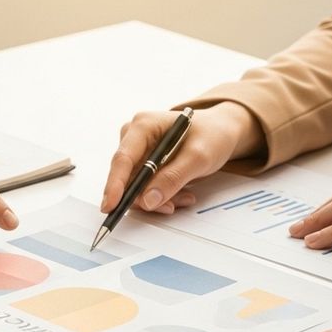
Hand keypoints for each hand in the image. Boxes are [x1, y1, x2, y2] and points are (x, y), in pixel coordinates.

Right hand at [101, 102, 265, 214]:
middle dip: (147, 196)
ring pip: (136, 187)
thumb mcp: (199, 156)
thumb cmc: (212, 135)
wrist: (220, 133)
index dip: (114, 184)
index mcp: (143, 125)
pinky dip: (162, 196)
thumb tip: (147, 201)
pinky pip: (144, 189)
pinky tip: (181, 193)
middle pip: (127, 177)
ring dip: (159, 198)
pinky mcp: (143, 165)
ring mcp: (137, 152)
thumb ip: (173, 178)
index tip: (111, 206)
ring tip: (185, 196)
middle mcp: (134, 137)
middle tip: (172, 206)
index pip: (123, 158)